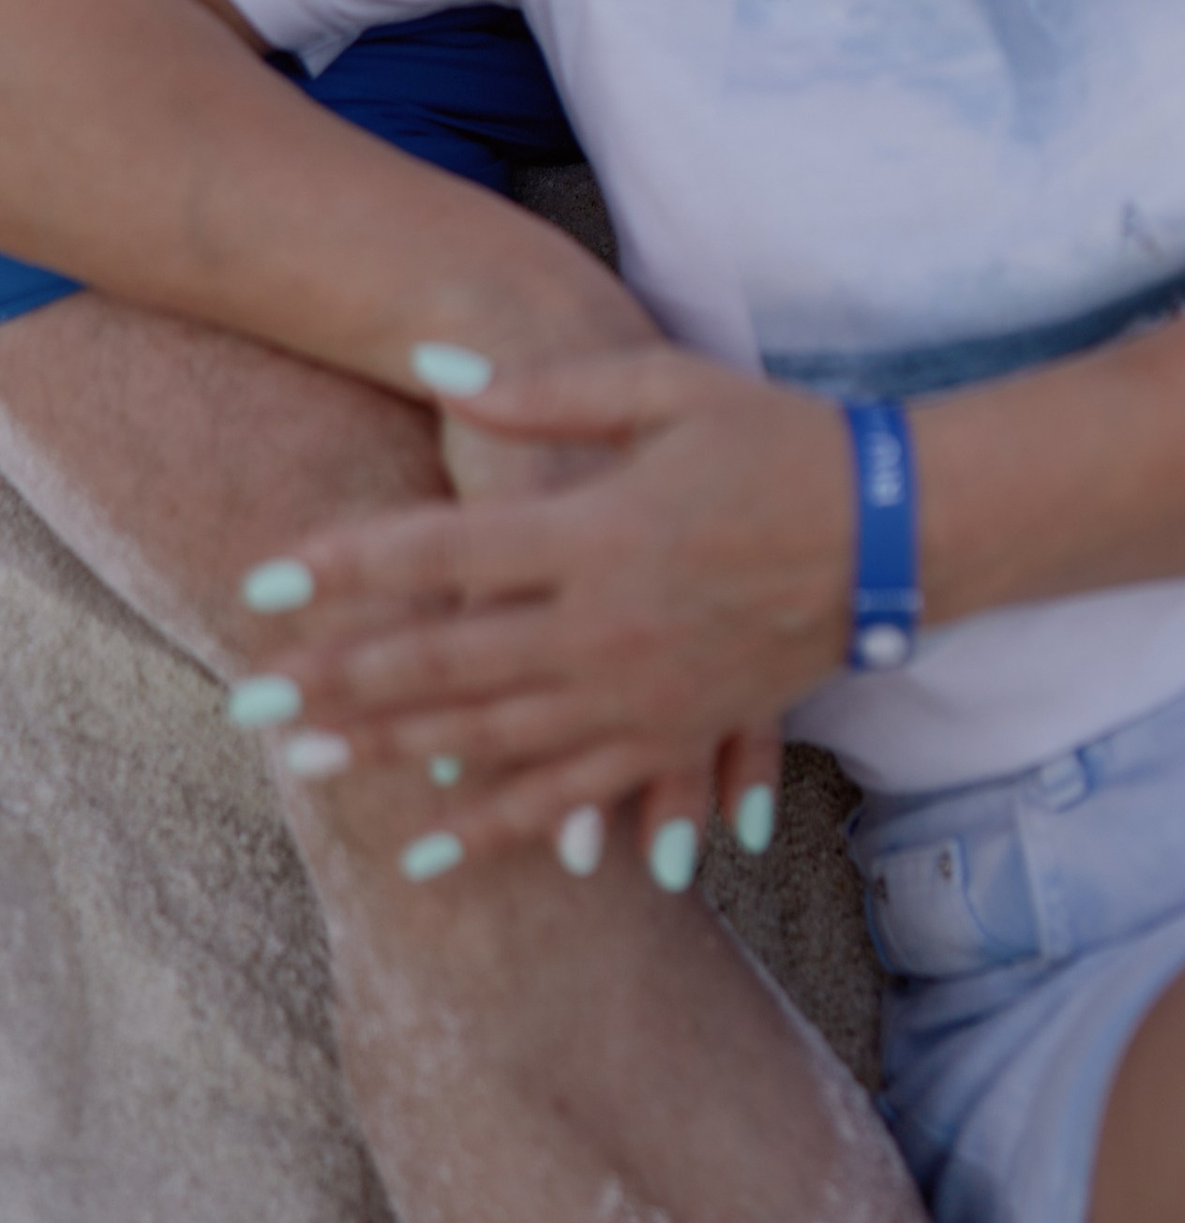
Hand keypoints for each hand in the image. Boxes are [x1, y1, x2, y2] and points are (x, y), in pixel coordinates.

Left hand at [251, 350, 848, 867]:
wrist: (896, 532)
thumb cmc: (781, 442)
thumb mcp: (667, 389)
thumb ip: (550, 388)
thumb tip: (440, 369)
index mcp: (595, 531)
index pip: (442, 550)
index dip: (347, 565)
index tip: (268, 579)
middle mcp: (603, 624)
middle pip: (442, 658)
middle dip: (336, 679)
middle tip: (249, 697)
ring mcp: (637, 692)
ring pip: (488, 735)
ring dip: (390, 750)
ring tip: (305, 764)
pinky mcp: (672, 734)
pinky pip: (570, 794)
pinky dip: (496, 826)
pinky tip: (429, 853)